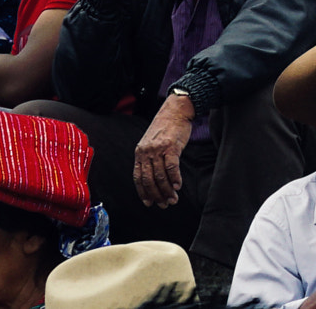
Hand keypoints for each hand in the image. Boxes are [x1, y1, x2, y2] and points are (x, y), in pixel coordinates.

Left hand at [133, 93, 194, 207]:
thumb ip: (150, 157)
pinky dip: (174, 179)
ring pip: (160, 176)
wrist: (176, 110)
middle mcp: (146, 152)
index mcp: (140, 152)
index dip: (143, 192)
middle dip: (156, 195)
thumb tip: (154, 176)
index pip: (138, 177)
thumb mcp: (152, 142)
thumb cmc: (166, 127)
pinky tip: (178, 186)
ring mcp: (158, 149)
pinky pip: (171, 167)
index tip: (149, 203)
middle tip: (164, 204)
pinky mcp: (171, 146)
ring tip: (173, 199)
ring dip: (167, 190)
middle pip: (149, 179)